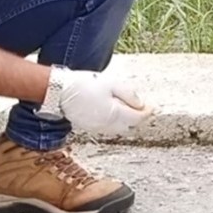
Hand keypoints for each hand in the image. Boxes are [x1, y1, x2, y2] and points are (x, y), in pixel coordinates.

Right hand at [35, 66, 154, 134]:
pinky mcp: (90, 127)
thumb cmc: (84, 84)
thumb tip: (141, 104)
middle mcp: (107, 125)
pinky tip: (115, 112)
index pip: (137, 117)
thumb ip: (129, 95)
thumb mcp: (111, 84)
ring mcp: (98, 128)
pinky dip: (116, 122)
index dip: (147, 112)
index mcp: (115, 114)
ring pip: (120, 129)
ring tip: (130, 108)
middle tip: (143, 107)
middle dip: (138, 117)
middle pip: (130, 126)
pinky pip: (109, 128)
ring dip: (127, 121)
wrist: (59, 91)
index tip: (153, 107)